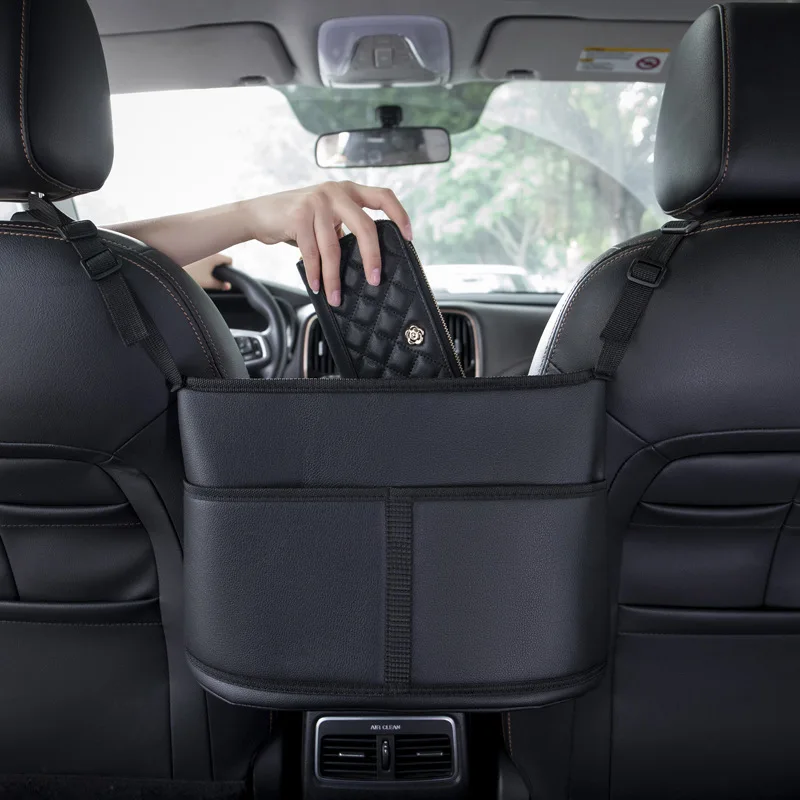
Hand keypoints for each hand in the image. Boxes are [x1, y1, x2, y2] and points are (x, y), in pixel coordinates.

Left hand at [183, 253, 232, 289]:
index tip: (224, 275)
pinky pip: (202, 254)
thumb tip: (228, 286)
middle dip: (218, 266)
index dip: (229, 269)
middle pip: (220, 257)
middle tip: (212, 275)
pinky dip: (201, 260)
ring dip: (210, 262)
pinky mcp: (192, 249)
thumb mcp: (208, 283)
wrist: (172, 270)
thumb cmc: (190, 275)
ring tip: (201, 271)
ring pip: (211, 255)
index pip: (229, 260)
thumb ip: (221, 285)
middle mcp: (209, 250)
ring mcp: (200, 248)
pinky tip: (194, 267)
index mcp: (215, 256)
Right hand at [240, 181, 411, 305]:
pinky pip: (312, 252)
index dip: (400, 215)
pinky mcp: (298, 215)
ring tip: (335, 297)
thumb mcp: (326, 216)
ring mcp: (316, 201)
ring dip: (334, 277)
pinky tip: (317, 285)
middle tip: (374, 279)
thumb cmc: (298, 220)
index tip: (409, 237)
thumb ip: (346, 227)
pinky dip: (315, 273)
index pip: (383, 196)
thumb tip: (369, 260)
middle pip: (365, 226)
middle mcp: (335, 191)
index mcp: (348, 190)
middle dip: (372, 256)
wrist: (259, 213)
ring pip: (334, 247)